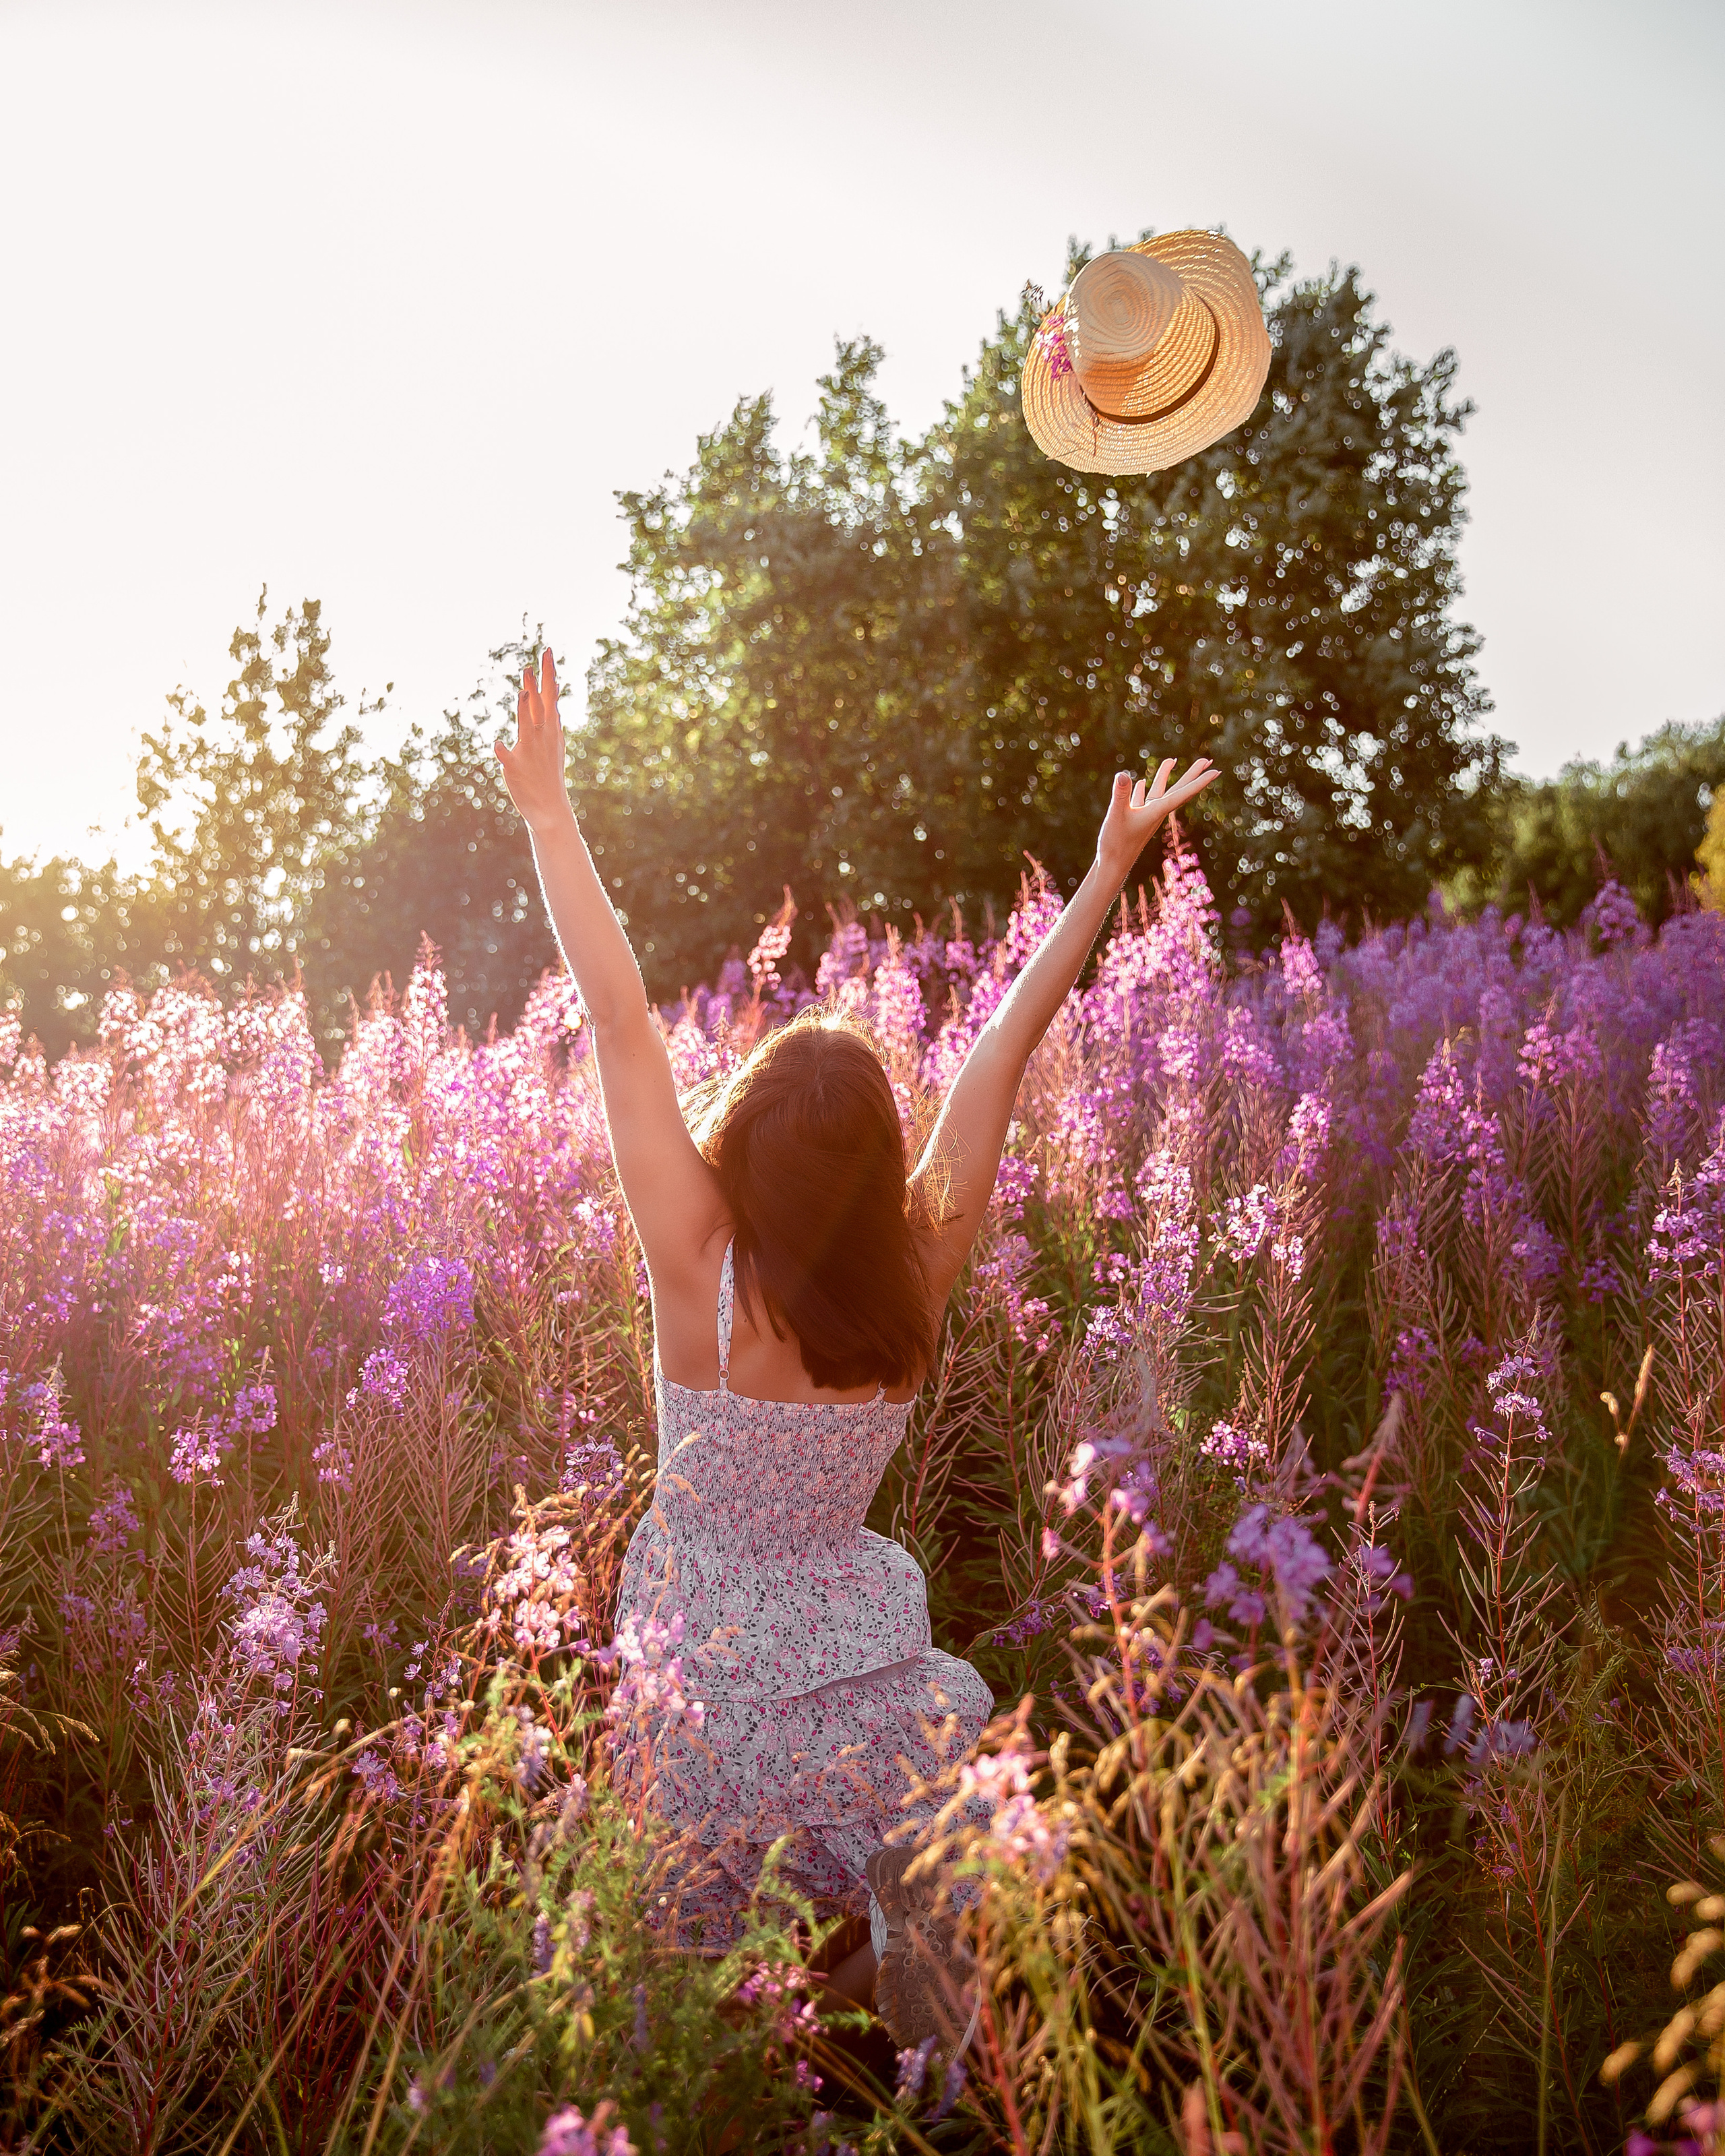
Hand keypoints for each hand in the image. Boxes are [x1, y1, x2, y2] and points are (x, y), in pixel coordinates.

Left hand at [494, 649, 572, 831]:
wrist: (549, 807)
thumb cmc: (548, 773)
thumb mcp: (554, 742)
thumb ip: (550, 717)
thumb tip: (554, 694)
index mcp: (550, 729)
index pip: (550, 695)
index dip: (548, 673)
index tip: (546, 651)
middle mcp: (541, 736)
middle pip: (541, 703)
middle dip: (540, 680)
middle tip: (539, 658)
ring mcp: (529, 750)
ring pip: (526, 722)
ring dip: (525, 706)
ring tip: (523, 689)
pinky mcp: (515, 767)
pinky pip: (508, 756)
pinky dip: (504, 750)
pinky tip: (499, 744)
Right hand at [1094, 758, 1217, 882]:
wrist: (1111, 866)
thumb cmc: (1116, 844)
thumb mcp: (1116, 816)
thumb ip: (1121, 795)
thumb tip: (1123, 775)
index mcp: (1156, 812)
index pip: (1182, 794)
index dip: (1199, 782)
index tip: (1216, 771)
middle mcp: (1155, 813)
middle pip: (1178, 790)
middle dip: (1192, 774)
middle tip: (1207, 760)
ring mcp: (1146, 816)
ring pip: (1159, 792)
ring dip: (1165, 776)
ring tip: (1172, 760)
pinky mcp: (1135, 819)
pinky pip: (1143, 800)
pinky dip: (1143, 789)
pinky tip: (1141, 782)